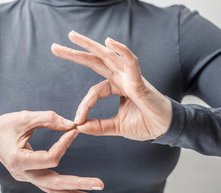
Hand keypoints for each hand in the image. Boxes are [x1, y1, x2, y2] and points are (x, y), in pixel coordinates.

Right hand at [0, 111, 103, 192]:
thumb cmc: (4, 126)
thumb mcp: (24, 117)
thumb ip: (48, 119)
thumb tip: (72, 124)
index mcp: (18, 160)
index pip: (50, 158)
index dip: (65, 144)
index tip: (74, 130)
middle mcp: (23, 174)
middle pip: (54, 183)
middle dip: (78, 185)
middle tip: (99, 186)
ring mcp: (27, 178)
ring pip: (53, 190)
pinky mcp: (31, 177)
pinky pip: (49, 189)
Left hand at [51, 31, 171, 140]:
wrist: (165, 129)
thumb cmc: (145, 124)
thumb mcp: (117, 127)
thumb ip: (99, 126)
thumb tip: (79, 126)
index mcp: (116, 87)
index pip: (93, 91)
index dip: (84, 105)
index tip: (76, 120)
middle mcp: (121, 78)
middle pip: (94, 61)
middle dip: (75, 54)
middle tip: (55, 46)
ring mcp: (130, 77)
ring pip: (108, 56)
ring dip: (90, 45)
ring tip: (72, 35)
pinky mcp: (140, 81)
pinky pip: (131, 62)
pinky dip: (121, 51)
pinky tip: (109, 42)